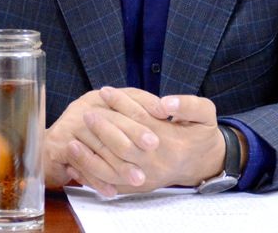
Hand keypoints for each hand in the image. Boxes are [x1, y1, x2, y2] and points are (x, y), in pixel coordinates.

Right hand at [44, 89, 153, 190]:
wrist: (52, 146)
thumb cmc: (89, 133)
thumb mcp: (111, 116)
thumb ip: (135, 109)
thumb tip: (164, 110)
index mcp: (99, 98)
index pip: (125, 98)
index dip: (144, 108)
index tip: (163, 118)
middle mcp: (83, 108)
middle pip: (112, 121)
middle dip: (133, 135)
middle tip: (153, 148)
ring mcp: (69, 126)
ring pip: (99, 146)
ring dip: (119, 165)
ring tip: (138, 178)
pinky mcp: (57, 146)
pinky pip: (81, 165)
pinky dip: (97, 181)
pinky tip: (112, 191)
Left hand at [64, 87, 224, 194]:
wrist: (203, 162)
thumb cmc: (202, 134)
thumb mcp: (206, 113)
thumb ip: (189, 104)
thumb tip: (166, 103)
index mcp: (170, 141)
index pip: (140, 120)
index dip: (121, 104)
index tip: (105, 90)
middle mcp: (156, 161)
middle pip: (122, 145)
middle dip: (101, 128)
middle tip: (85, 113)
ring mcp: (146, 177)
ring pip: (113, 169)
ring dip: (90, 156)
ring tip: (71, 141)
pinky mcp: (138, 186)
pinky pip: (111, 183)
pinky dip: (92, 175)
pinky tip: (76, 164)